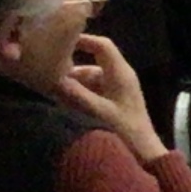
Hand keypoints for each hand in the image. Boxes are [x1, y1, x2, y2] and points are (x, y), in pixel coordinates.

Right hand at [61, 33, 165, 163]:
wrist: (143, 151)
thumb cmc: (124, 130)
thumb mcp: (97, 111)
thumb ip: (75, 94)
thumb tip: (52, 79)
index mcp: (120, 73)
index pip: (102, 46)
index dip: (82, 40)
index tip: (58, 41)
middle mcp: (120, 76)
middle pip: (91, 63)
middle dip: (70, 70)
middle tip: (47, 76)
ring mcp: (117, 88)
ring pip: (89, 78)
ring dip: (73, 84)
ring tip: (52, 93)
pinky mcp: (113, 100)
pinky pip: (92, 90)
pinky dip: (79, 94)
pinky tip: (64, 104)